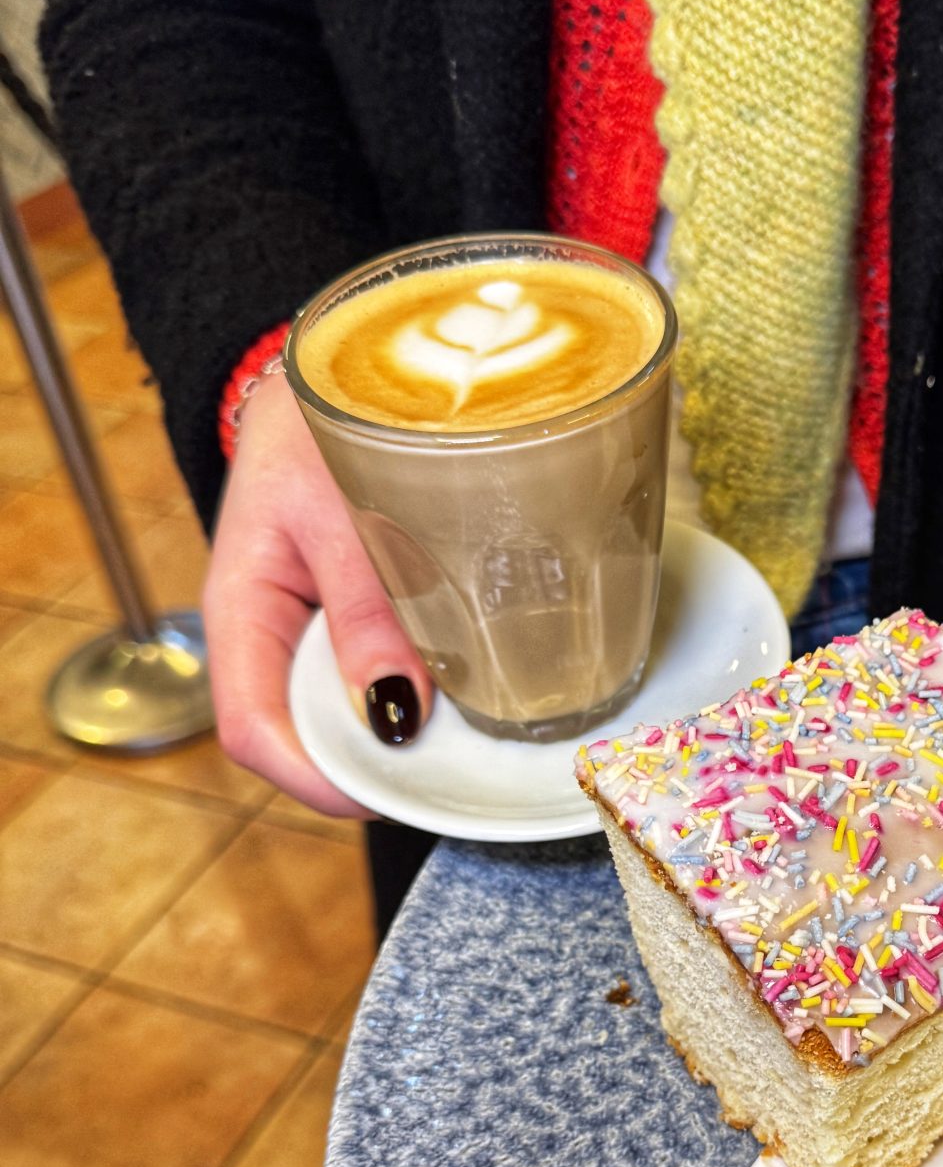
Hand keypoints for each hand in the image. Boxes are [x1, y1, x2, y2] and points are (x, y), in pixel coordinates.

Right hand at [202, 370, 433, 814]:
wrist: (345, 376)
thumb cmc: (325, 423)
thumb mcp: (342, 503)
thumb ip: (368, 604)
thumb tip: (396, 712)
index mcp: (243, 607)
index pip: (253, 727)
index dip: (316, 777)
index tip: (387, 791)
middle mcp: (275, 636)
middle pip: (308, 738)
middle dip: (374, 766)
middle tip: (456, 771)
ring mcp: (318, 633)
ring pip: (352, 715)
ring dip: (407, 735)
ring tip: (474, 735)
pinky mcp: (362, 622)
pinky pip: (386, 678)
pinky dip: (426, 694)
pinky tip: (472, 691)